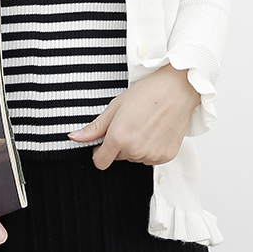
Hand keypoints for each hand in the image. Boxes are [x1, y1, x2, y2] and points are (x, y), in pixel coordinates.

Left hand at [68, 65, 199, 170]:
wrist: (177, 89)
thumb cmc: (148, 93)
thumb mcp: (115, 106)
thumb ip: (95, 127)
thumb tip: (75, 138)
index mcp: (119, 138)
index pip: (100, 162)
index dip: (99, 151)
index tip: (104, 142)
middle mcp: (135, 150)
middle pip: (118, 158)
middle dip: (119, 144)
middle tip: (130, 123)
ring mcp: (152, 155)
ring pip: (135, 158)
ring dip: (135, 146)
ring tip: (144, 124)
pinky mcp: (166, 156)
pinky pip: (150, 159)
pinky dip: (150, 148)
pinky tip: (155, 130)